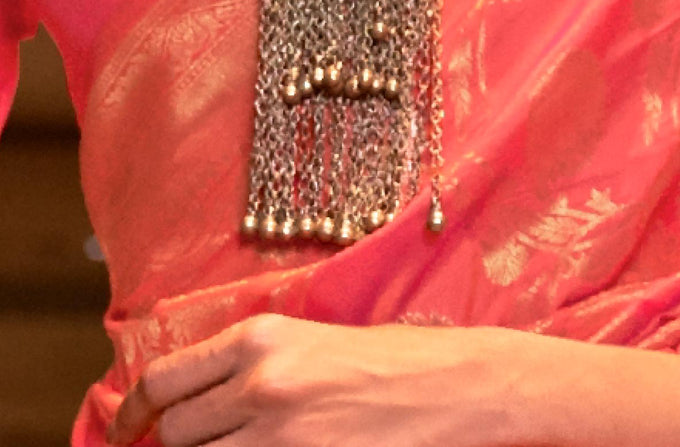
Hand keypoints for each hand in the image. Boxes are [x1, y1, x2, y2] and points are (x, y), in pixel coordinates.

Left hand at [107, 313, 526, 446]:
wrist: (460, 386)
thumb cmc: (394, 360)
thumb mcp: (314, 343)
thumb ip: (253, 367)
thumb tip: (194, 403)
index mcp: (262, 337)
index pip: (164, 381)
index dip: (130, 415)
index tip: (124, 433)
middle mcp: (262, 383)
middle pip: (175, 436)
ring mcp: (282, 437)